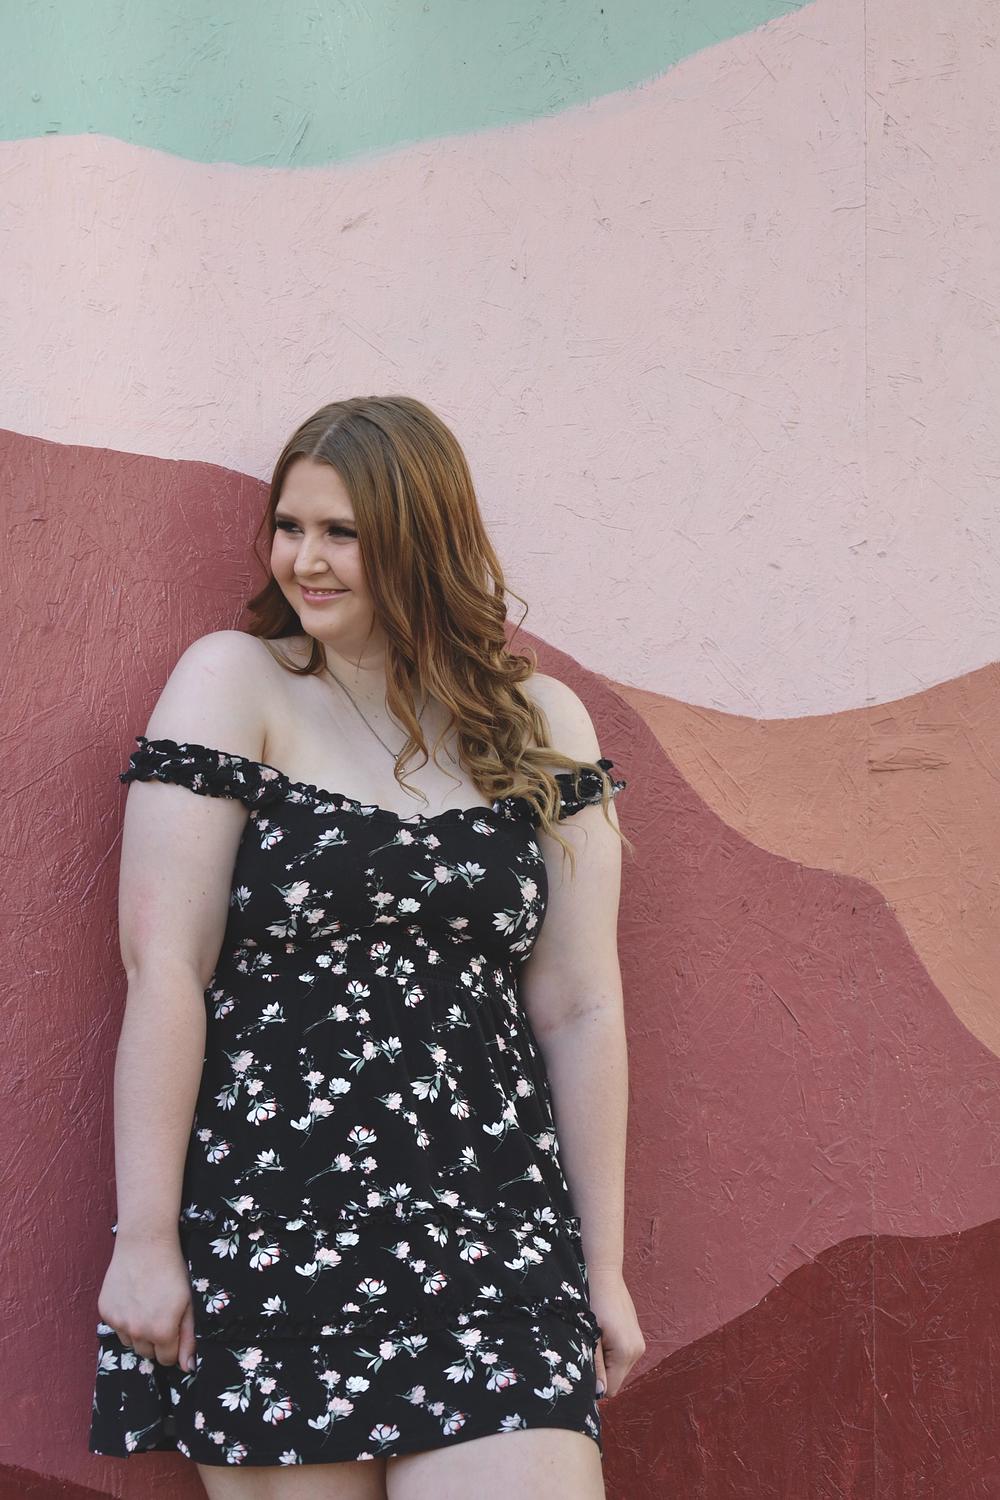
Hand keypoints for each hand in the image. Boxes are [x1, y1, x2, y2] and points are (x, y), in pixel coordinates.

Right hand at [97, 1230, 196, 1373]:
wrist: (145, 1243)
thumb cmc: (172, 1271)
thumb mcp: (188, 1304)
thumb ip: (188, 1338)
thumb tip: (187, 1367)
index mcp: (162, 1332)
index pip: (167, 1360)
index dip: (173, 1345)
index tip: (174, 1327)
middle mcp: (137, 1332)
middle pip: (147, 1353)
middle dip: (156, 1340)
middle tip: (161, 1314)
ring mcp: (118, 1322)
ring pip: (131, 1342)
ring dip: (138, 1332)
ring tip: (147, 1304)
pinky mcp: (105, 1311)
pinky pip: (116, 1326)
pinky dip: (124, 1318)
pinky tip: (133, 1297)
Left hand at [588, 1270, 644, 1400]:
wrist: (605, 1278)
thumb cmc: (593, 1304)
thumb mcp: (589, 1336)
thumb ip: (595, 1365)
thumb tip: (599, 1392)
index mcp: (626, 1353)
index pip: (611, 1388)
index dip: (596, 1384)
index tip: (585, 1366)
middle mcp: (637, 1351)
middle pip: (616, 1380)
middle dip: (602, 1371)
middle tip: (590, 1348)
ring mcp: (640, 1344)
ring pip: (620, 1369)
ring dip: (607, 1362)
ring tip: (597, 1339)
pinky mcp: (638, 1338)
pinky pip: (623, 1358)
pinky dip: (612, 1353)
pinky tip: (604, 1335)